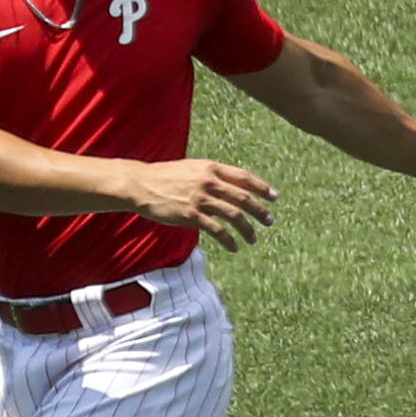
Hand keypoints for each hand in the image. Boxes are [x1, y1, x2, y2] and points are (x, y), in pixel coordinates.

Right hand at [137, 156, 279, 246]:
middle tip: (270, 221)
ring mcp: (200, 199)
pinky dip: (229, 241)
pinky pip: (218, 231)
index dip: (262, 188)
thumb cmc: (166, 177)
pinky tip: (234, 248)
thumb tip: (233, 186)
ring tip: (253, 239)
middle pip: (243, 198)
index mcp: (210, 168)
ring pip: (234, 216)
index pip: (244, 177)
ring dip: (248, 230)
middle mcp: (208, 182)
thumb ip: (212, 175)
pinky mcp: (191, 215)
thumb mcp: (192, 169)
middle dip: (260, 211)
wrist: (141, 184)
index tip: (274, 197)